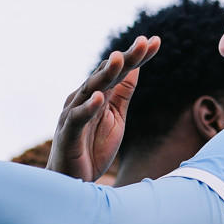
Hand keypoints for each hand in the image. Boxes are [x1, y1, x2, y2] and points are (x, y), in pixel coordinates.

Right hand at [50, 36, 157, 182]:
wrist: (72, 181)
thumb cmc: (92, 148)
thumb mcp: (116, 118)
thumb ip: (123, 93)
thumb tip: (136, 68)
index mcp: (98, 94)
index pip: (119, 71)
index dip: (137, 57)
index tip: (156, 41)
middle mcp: (85, 98)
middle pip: (107, 73)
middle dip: (126, 57)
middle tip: (143, 41)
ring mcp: (74, 114)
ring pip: (90, 89)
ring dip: (106, 73)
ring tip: (120, 59)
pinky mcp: (68, 132)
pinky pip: (78, 118)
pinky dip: (88, 107)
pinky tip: (99, 98)